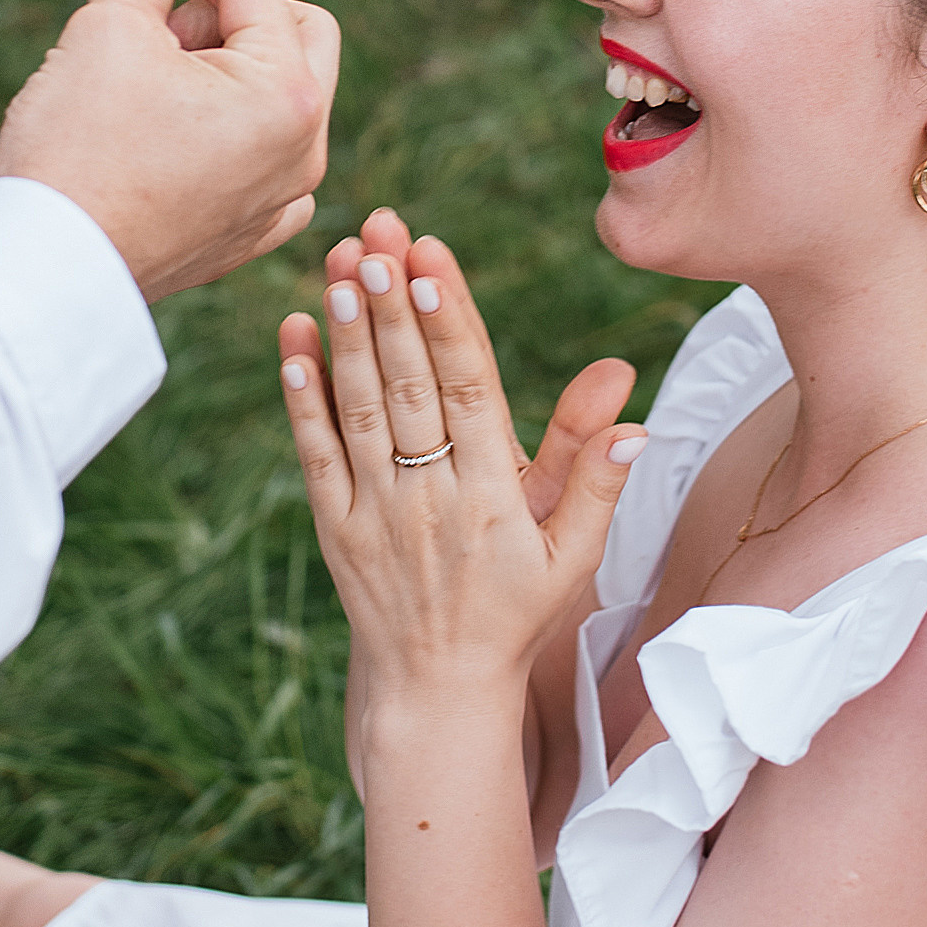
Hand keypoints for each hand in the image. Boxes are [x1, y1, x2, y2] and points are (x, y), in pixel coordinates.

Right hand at [0, 0, 339, 301]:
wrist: (44, 272)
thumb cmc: (79, 150)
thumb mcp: (105, 34)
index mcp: (287, 95)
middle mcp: (304, 153)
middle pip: (292, 34)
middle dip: (224, 3)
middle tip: (151, 8)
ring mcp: (279, 202)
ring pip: (270, 97)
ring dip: (216, 65)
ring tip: (136, 77)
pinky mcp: (242, 235)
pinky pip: (252, 158)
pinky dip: (214, 127)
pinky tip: (156, 128)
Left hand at [280, 216, 642, 695]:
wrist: (440, 691)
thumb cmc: (516, 611)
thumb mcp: (573, 553)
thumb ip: (595, 476)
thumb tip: (632, 412)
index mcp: (493, 498)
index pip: (470, 393)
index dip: (448, 324)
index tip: (433, 263)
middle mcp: (431, 499)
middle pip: (409, 388)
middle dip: (394, 306)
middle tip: (378, 235)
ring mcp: (377, 514)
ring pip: (359, 411)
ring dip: (348, 336)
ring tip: (340, 265)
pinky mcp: (336, 528)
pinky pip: (315, 454)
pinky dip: (302, 396)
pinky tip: (294, 338)